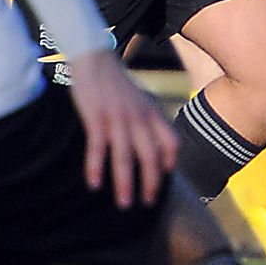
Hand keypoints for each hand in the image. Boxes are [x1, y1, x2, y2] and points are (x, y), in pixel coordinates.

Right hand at [67, 49, 176, 208]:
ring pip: (125, 158)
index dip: (170, 163)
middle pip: (151, 157)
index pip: (171, 143)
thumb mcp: (143, 99)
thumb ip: (151, 120)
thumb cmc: (118, 83)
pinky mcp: (96, 118)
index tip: (165, 179)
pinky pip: (98, 149)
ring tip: (124, 204)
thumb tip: (160, 144)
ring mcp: (118, 119)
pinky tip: (94, 185)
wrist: (95, 59)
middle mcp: (139, 118)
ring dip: (125, 184)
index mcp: (153, 113)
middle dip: (151, 184)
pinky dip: (96, 168)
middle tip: (148, 204)